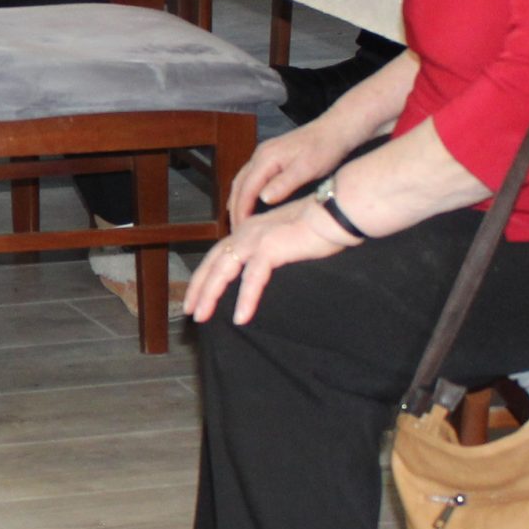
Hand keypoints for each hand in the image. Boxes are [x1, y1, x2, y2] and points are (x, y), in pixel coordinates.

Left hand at [184, 198, 353, 326]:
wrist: (338, 210)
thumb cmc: (320, 227)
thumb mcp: (287, 239)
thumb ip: (271, 252)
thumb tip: (263, 269)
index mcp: (249, 230)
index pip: (219, 254)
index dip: (205, 275)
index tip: (197, 295)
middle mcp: (247, 232)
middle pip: (213, 262)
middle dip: (198, 287)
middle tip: (190, 311)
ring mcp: (256, 238)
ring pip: (223, 270)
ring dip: (210, 295)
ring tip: (202, 316)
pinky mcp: (270, 247)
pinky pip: (253, 278)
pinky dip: (245, 299)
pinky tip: (241, 317)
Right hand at [228, 119, 353, 221]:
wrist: (334, 129)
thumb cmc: (323, 150)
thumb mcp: (306, 169)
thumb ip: (284, 184)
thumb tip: (263, 199)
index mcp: (266, 159)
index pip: (246, 189)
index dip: (242, 210)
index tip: (240, 231)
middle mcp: (259, 155)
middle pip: (239, 185)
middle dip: (235, 209)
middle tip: (236, 232)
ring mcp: (263, 155)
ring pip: (242, 181)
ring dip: (238, 201)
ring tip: (239, 222)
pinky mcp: (269, 157)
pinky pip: (249, 178)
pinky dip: (245, 193)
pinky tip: (248, 203)